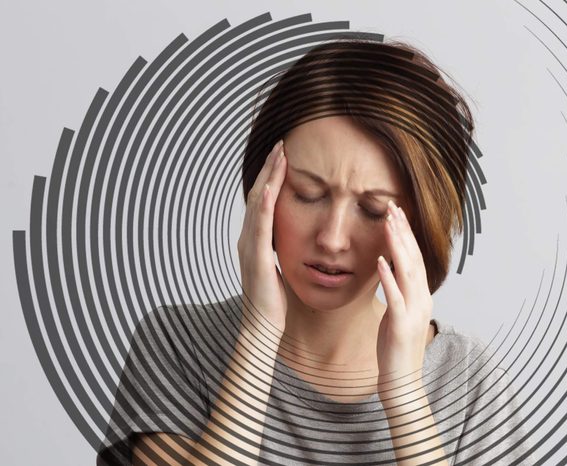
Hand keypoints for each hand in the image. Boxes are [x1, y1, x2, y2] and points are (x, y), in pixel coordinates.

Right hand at [236, 139, 287, 334]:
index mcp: (254, 241)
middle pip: (256, 195)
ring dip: (267, 178)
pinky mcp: (256, 258)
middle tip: (280, 145)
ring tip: (278, 155)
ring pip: (256, 204)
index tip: (282, 157)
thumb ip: (276, 251)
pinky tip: (269, 188)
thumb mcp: (276, 269)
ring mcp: (249, 247)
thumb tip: (285, 240)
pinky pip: (259, 226)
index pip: (261, 202)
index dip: (270, 178)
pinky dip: (262, 205)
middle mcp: (247, 239)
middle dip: (269, 169)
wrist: (261, 328)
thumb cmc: (271, 303)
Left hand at [375, 200, 433, 406]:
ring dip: (397, 245)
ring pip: (407, 271)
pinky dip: (388, 276)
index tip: (396, 213)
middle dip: (403, 231)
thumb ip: (398, 292)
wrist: (402, 382)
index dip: (407, 235)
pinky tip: (379, 260)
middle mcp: (422, 299)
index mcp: (421, 296)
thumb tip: (390, 270)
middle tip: (393, 207)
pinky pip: (395, 295)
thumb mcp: (399, 314)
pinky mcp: (401, 323)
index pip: (415, 258)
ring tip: (388, 223)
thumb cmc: (396, 349)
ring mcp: (413, 310)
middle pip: (414, 258)